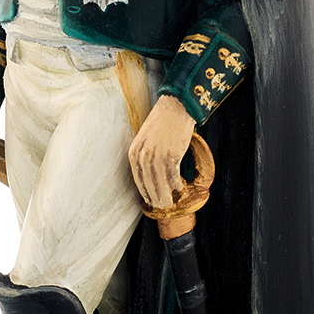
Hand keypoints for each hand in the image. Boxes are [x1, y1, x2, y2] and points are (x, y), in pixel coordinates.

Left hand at [128, 94, 195, 209]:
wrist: (175, 107)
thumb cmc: (162, 121)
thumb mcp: (145, 138)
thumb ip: (144, 154)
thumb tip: (150, 173)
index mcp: (134, 151)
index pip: (137, 178)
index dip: (144, 191)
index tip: (149, 200)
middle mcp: (144, 155)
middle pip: (149, 182)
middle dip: (154, 197)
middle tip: (161, 206)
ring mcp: (157, 155)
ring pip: (160, 182)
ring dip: (165, 194)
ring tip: (169, 202)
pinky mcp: (172, 154)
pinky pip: (173, 175)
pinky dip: (175, 183)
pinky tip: (179, 188)